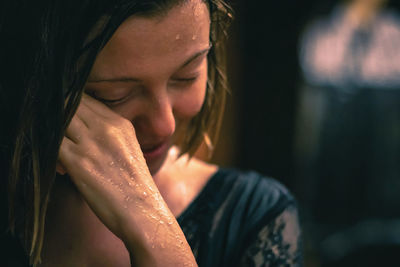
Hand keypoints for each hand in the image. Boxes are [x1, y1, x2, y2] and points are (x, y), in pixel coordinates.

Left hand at [58, 94, 196, 265]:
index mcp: (121, 123)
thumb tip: (80, 131)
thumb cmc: (133, 186)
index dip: (70, 107)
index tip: (67, 123)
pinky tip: (60, 167)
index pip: (86, 99)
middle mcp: (107, 128)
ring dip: (52, 132)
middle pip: (70, 104)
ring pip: (58, 119)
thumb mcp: (129, 150)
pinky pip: (51, 142)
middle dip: (58, 115)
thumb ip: (108, 134)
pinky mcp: (79, 161)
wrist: (142, 211)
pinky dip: (48, 149)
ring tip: (61, 154)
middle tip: (60, 138)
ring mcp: (92, 143)